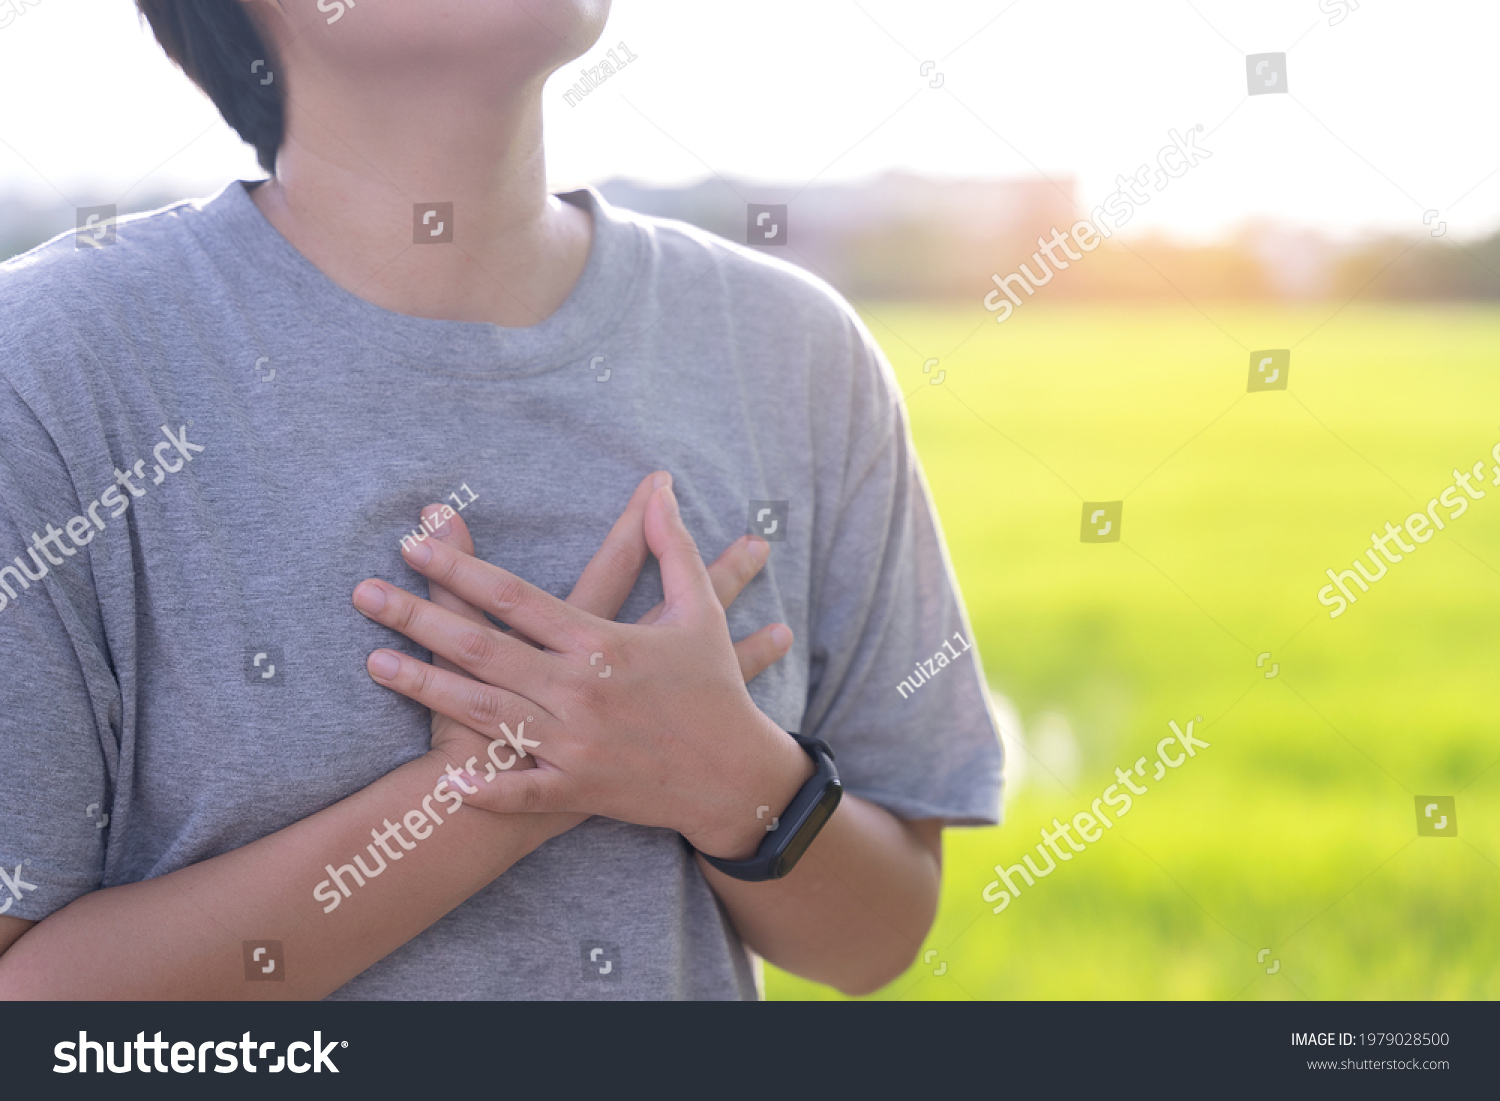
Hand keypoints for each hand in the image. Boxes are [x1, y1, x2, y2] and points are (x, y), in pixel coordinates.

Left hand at [361, 472, 805, 856]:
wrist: (736, 776)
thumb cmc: (713, 688)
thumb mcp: (700, 610)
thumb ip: (673, 547)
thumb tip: (661, 487)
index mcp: (602, 642)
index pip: (513, 597)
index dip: (458, 567)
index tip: (411, 543)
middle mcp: (579, 691)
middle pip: (481, 649)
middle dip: (417, 618)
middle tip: (364, 593)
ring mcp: (574, 744)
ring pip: (483, 713)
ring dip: (423, 688)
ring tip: (373, 661)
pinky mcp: (576, 790)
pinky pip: (518, 791)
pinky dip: (481, 785)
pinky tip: (439, 775)